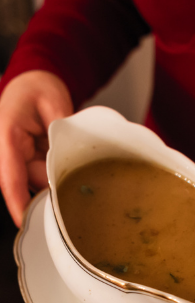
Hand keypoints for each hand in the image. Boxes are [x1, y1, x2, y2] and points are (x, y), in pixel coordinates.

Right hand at [0, 71, 72, 226]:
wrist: (32, 82)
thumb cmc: (37, 88)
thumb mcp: (53, 102)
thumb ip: (59, 130)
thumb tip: (67, 156)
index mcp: (7, 136)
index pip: (9, 176)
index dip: (17, 201)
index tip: (24, 220)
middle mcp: (8, 151)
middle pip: (27, 184)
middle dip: (49, 194)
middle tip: (76, 199)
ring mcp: (17, 158)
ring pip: (36, 182)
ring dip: (56, 184)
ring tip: (79, 179)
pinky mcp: (27, 161)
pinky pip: (41, 176)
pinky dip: (56, 178)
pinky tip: (72, 175)